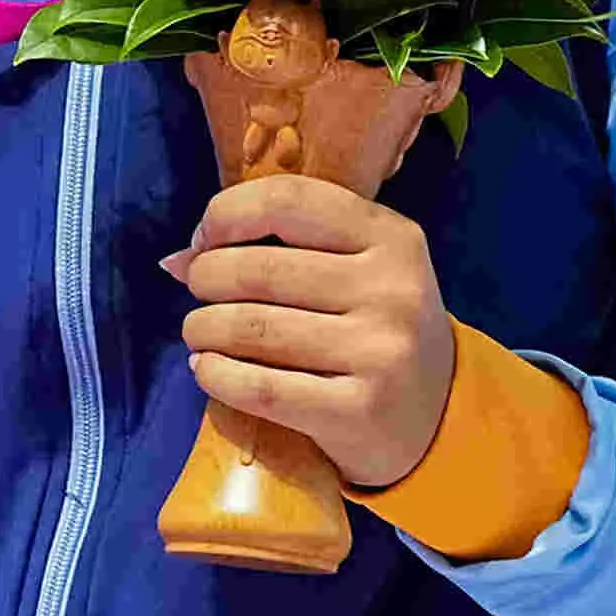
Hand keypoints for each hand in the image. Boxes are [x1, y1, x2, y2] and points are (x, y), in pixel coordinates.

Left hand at [169, 177, 460, 489]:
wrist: (436, 415)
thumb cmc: (379, 329)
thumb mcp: (360, 270)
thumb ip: (285, 248)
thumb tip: (179, 259)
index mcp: (393, 238)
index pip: (287, 200)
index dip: (226, 215)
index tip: (205, 243)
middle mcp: (393, 289)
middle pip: (258, 268)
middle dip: (206, 279)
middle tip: (199, 296)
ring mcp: (381, 351)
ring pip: (251, 328)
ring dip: (202, 330)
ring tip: (200, 335)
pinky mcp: (359, 409)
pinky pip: (259, 387)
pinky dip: (215, 375)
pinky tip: (207, 370)